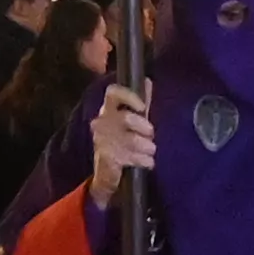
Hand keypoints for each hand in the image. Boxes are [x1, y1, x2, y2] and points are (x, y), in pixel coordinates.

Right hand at [86, 84, 156, 207]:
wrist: (106, 173)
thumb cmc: (122, 141)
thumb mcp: (132, 121)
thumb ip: (140, 103)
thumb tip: (148, 81)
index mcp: (108, 109)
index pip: (113, 93)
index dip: (129, 96)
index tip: (143, 107)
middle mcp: (101, 122)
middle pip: (127, 118)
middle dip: (145, 128)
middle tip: (151, 135)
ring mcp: (102, 140)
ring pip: (131, 139)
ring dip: (147, 147)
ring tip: (151, 151)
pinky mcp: (106, 157)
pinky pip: (131, 156)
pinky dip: (144, 160)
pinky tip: (147, 162)